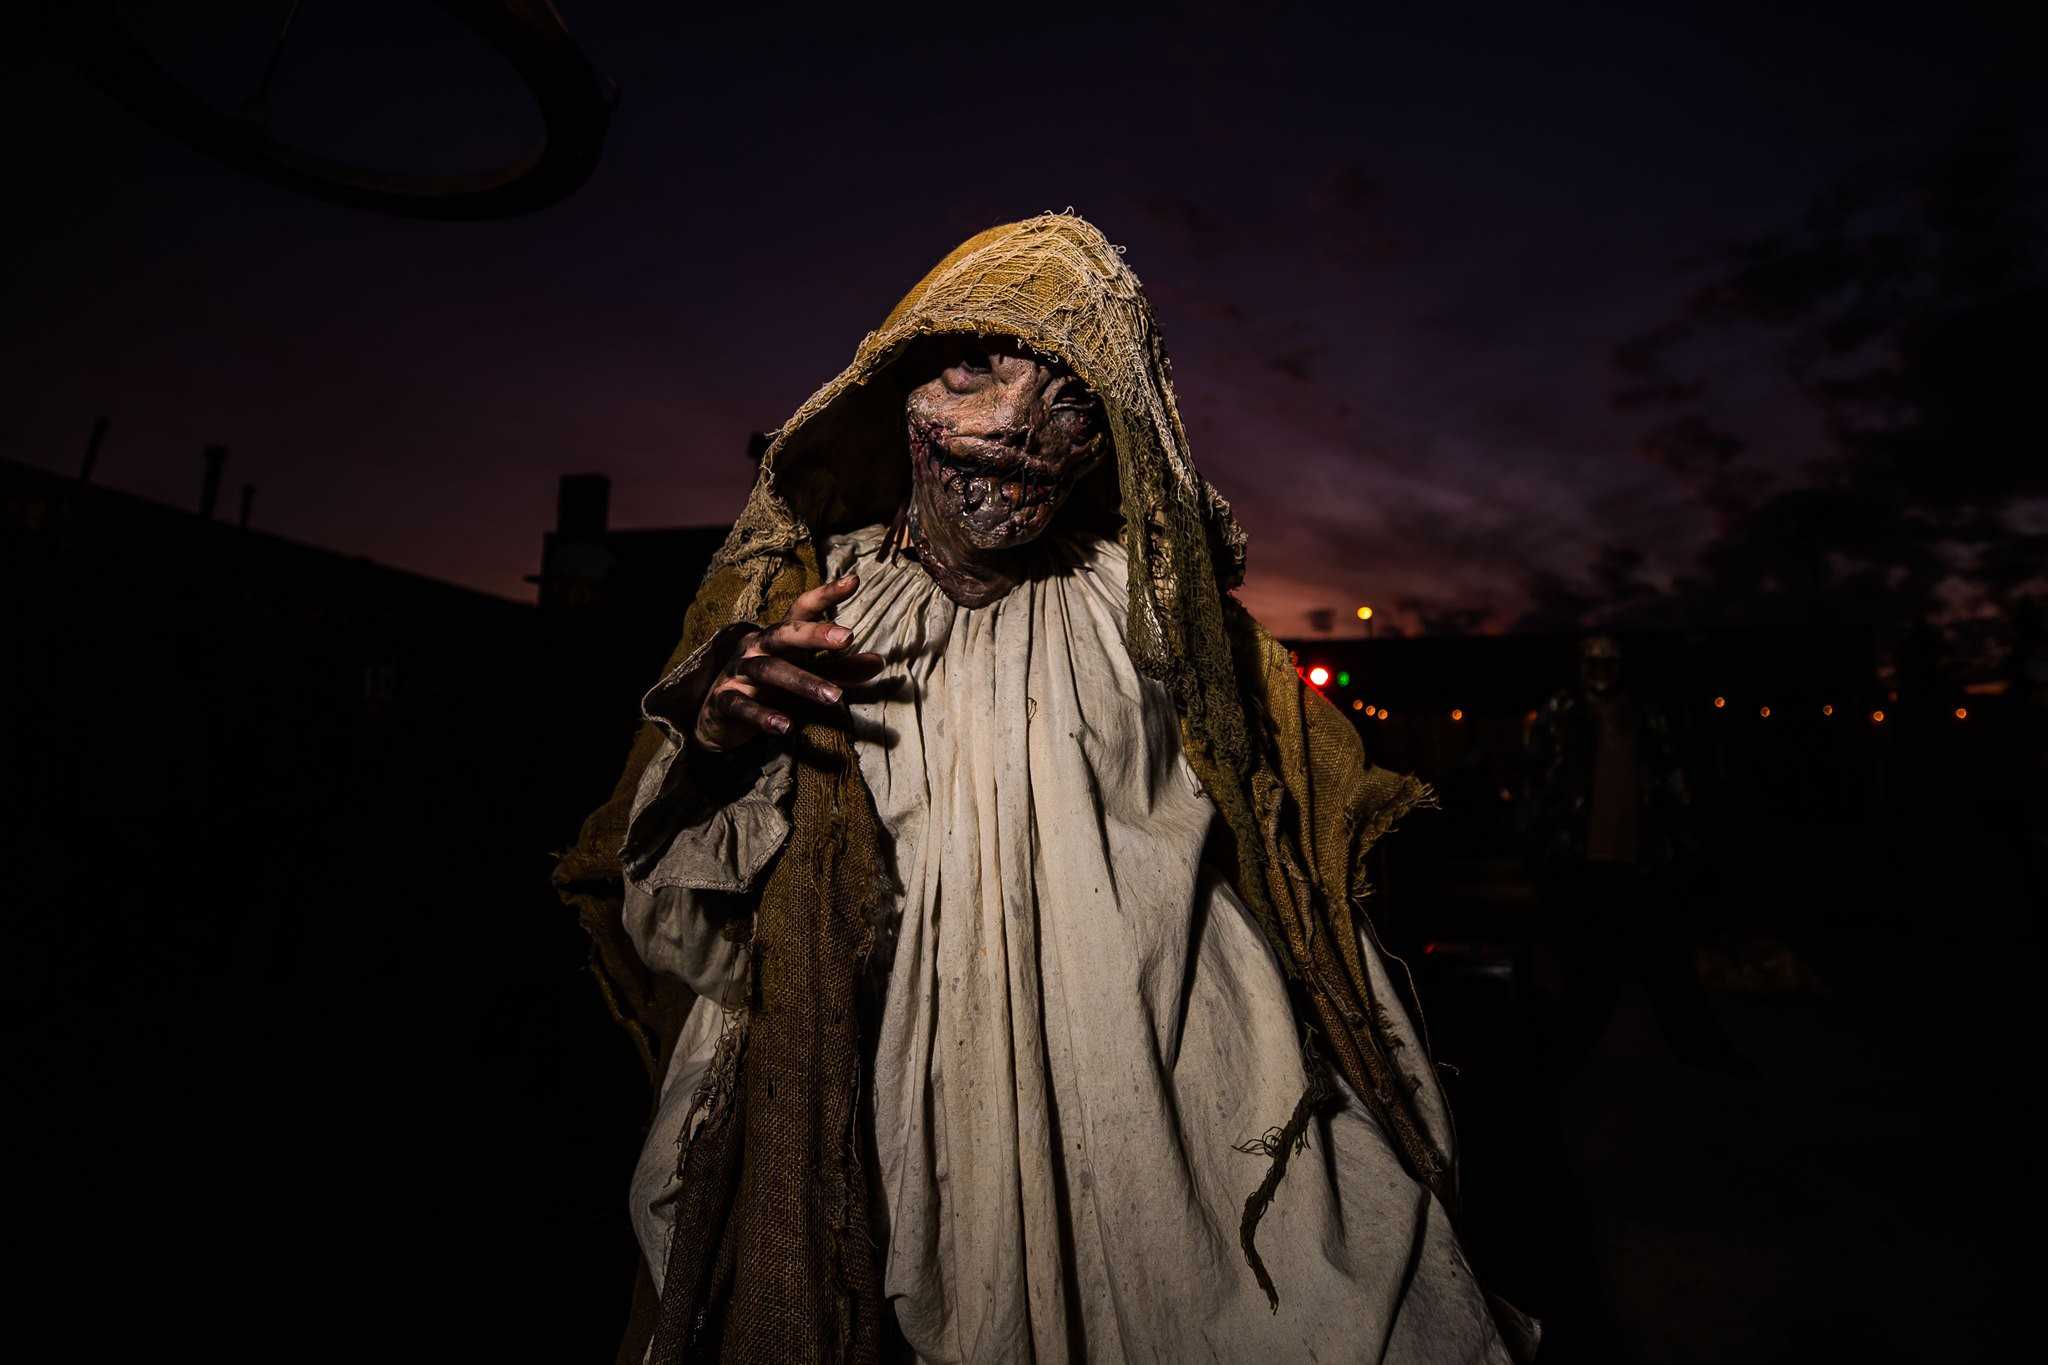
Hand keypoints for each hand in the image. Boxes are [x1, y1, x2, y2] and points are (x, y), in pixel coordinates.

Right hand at [693, 573, 884, 750]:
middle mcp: (757, 647)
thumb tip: (879, 662)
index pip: (802, 610)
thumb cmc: (768, 688)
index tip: (854, 580)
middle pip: (784, 634)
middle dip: (815, 634)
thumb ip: (840, 670)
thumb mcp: (805, 675)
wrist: (718, 719)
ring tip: (834, 697)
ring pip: (769, 670)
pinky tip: (786, 726)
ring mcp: (738, 673)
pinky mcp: (724, 701)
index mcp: (778, 637)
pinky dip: (764, 716)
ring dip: (802, 682)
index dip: (825, 595)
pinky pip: (743, 707)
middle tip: (848, 637)